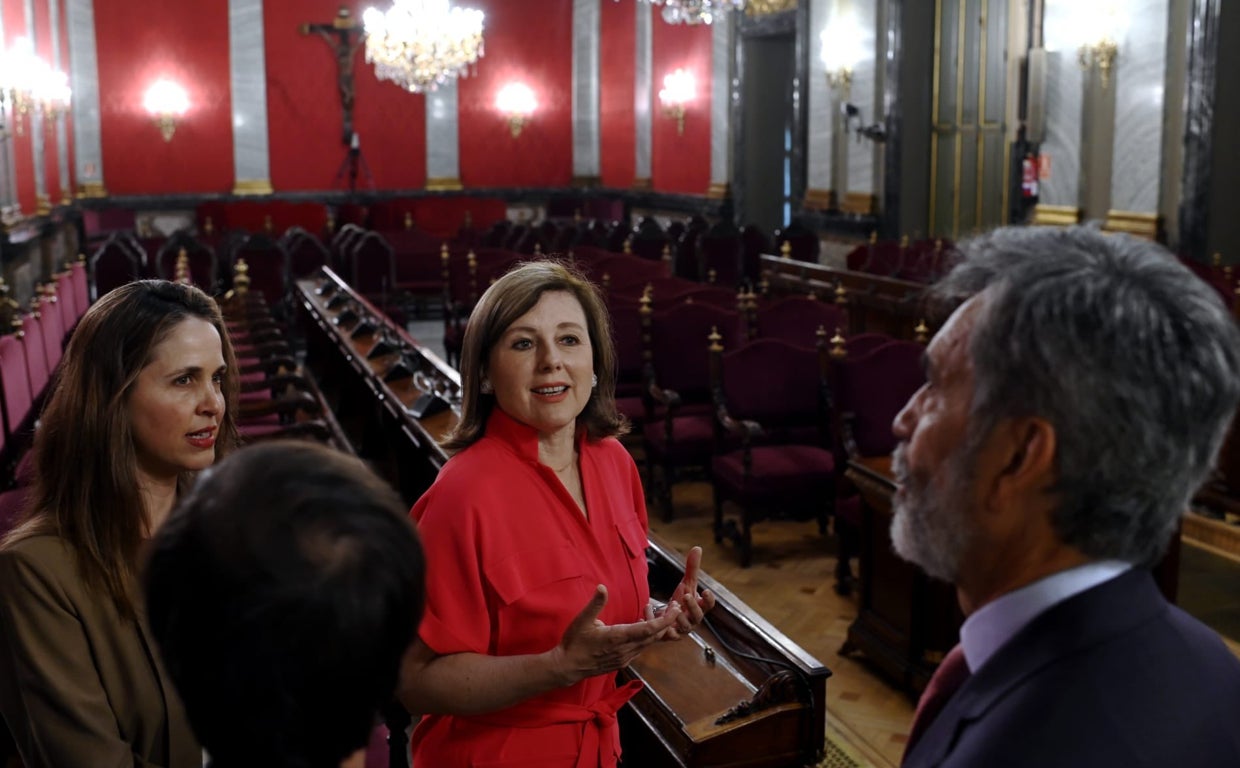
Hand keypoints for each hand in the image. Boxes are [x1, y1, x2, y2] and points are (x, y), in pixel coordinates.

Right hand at [549, 584, 681, 685]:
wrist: (567, 667)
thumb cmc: (574, 643)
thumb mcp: (582, 620)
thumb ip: (595, 604)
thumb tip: (602, 587)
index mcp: (617, 637)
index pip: (648, 629)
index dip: (665, 620)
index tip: (676, 609)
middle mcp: (625, 650)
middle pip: (653, 636)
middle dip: (666, 621)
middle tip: (675, 607)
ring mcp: (624, 658)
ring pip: (648, 644)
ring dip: (657, 630)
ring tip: (662, 614)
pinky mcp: (622, 662)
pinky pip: (640, 649)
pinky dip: (647, 637)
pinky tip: (644, 627)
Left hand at [649, 546, 716, 640]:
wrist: (666, 619)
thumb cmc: (680, 601)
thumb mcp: (686, 584)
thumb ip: (692, 568)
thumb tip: (697, 548)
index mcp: (699, 607)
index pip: (708, 605)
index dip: (709, 600)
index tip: (706, 590)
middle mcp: (693, 620)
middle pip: (698, 617)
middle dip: (692, 606)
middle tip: (686, 595)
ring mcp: (681, 629)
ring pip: (684, 627)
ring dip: (678, 617)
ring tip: (672, 606)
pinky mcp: (669, 635)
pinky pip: (665, 633)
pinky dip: (657, 623)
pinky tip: (650, 612)